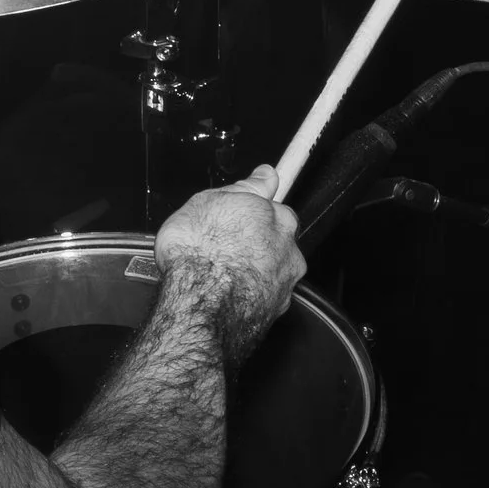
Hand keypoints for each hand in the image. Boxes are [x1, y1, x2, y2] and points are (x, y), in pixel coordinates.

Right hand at [154, 166, 304, 364]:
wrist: (198, 303)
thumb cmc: (200, 251)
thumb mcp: (211, 200)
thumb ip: (246, 187)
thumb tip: (265, 174)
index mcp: (278, 218)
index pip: (275, 207)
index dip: (254, 212)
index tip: (241, 216)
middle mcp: (289, 251)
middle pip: (276, 241)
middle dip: (255, 242)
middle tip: (222, 245)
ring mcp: (285, 284)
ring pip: (271, 271)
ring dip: (252, 270)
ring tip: (218, 273)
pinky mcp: (274, 313)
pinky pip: (262, 298)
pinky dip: (248, 295)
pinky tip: (224, 294)